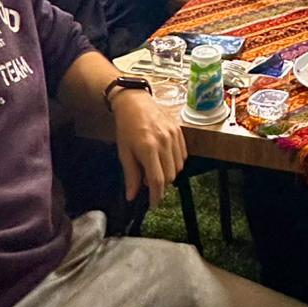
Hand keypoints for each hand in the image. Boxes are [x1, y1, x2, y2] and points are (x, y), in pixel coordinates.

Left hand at [111, 84, 187, 199]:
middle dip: (160, 185)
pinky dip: (175, 163)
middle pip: (170, 176)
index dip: (156, 196)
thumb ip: (131, 175)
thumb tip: (132, 196)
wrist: (135, 102)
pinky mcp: (180, 131)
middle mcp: (164, 142)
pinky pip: (183, 155)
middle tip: (148, 182)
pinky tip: (164, 159)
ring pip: (178, 167)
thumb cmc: (126, 127)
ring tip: (155, 168)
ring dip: (168, 174)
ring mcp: (174, 136)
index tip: (153, 204)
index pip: (157, 180)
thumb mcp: (124, 152)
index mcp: (148, 148)